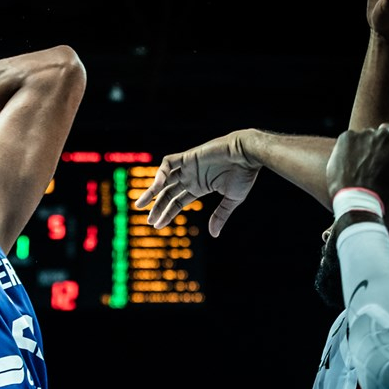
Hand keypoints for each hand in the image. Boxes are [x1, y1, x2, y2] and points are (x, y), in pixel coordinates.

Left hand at [134, 132, 259, 237]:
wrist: (248, 154)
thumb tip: (214, 234)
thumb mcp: (232, 199)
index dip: (167, 213)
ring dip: (152, 192)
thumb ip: (221, 215)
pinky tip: (157, 187)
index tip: (158, 225)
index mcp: (199, 187)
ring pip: (164, 180)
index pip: (178, 202)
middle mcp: (191, 177)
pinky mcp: (188, 156)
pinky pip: (168, 163)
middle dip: (157, 206)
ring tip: (140, 204)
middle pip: (168, 193)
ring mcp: (188, 167)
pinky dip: (160, 173)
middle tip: (148, 220)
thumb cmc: (244, 175)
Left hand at [326, 117, 388, 204]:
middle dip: (386, 140)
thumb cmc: (382, 194)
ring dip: (367, 143)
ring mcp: (364, 135)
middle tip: (378, 158)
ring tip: (361, 163)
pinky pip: (352, 137)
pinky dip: (351, 145)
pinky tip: (350, 161)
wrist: (353, 199)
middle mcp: (383, 136)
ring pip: (368, 134)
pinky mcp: (346, 137)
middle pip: (388, 129)